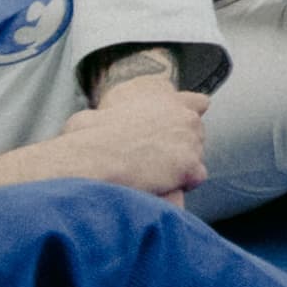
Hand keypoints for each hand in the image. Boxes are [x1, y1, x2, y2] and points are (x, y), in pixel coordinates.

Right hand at [0, 86, 210, 202]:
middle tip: (161, 156)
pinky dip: (185, 183)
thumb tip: (89, 121)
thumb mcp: (91, 118)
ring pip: (198, 154)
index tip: (180, 126)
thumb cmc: (88, 138)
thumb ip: (103, 117)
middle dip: (184, 142)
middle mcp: (185, 118)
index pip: (199, 103)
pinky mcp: (189, 167)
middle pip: (199, 132)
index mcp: (166, 101)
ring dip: (182, 163)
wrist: (96, 160)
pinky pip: (196, 177)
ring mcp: (191, 142)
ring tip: (158, 173)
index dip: (191, 114)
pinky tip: (166, 186)